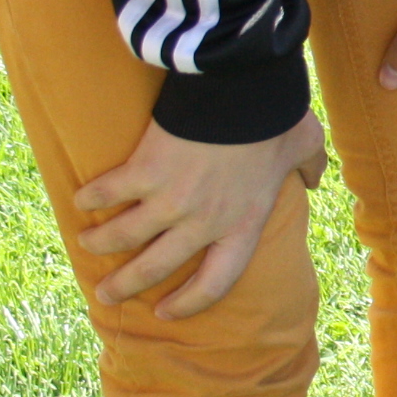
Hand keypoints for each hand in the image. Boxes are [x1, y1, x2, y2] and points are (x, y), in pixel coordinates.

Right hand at [73, 114, 329, 319]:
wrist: (242, 85)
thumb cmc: (277, 113)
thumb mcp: (306, 145)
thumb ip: (310, 167)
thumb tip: (316, 178)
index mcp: (244, 223)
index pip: (217, 282)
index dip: (191, 302)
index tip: (166, 311)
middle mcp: (204, 221)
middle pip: (156, 267)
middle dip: (127, 284)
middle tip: (106, 294)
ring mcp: (171, 199)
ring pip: (124, 236)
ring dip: (100, 242)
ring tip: (86, 244)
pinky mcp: (144, 171)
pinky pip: (108, 193)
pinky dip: (91, 197)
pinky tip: (80, 201)